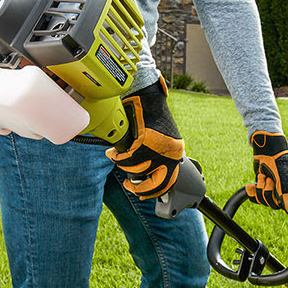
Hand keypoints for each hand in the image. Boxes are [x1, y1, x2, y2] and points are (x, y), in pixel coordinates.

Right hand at [105, 79, 184, 198]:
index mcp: (176, 152)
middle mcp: (170, 152)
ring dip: (123, 166)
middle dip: (140, 189)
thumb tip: (145, 171)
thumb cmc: (149, 113)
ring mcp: (158, 148)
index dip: (155, 190)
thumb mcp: (160, 137)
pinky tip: (112, 152)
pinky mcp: (144, 142)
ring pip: (135, 170)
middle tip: (130, 185)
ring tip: (117, 158)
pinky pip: (126, 158)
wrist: (145, 94)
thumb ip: (156, 154)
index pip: (169, 181)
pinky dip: (116, 157)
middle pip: (155, 184)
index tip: (144, 194)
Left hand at [245, 131, 287, 214]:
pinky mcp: (263, 188)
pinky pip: (256, 198)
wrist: (266, 150)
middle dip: (268, 191)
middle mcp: (286, 192)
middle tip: (268, 178)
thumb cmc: (279, 161)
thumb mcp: (285, 177)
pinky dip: (253, 192)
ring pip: (265, 201)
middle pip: (275, 205)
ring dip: (260, 188)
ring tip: (262, 175)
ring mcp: (274, 191)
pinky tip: (250, 186)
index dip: (280, 199)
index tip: (275, 186)